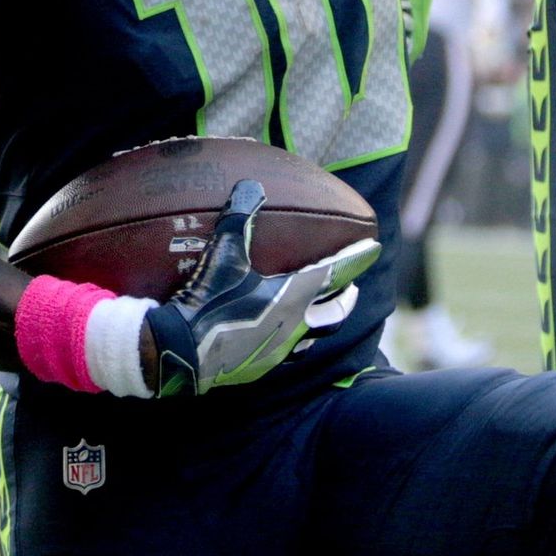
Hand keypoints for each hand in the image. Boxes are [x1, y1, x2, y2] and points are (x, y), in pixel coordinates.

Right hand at [144, 180, 379, 395]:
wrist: (182, 352)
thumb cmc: (207, 301)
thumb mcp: (223, 256)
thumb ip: (238, 221)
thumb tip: (250, 187)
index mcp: (291, 296)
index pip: (333, 273)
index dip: (354, 259)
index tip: (373, 248)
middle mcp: (294, 325)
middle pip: (334, 314)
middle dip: (346, 299)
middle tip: (352, 288)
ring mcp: (279, 350)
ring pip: (314, 337)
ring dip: (321, 322)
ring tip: (320, 313)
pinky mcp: (260, 368)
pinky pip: (287, 353)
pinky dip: (292, 341)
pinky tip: (280, 337)